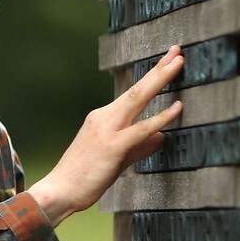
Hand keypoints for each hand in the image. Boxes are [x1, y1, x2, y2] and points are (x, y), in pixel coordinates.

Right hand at [27, 45, 184, 225]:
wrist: (59, 190)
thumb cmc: (83, 177)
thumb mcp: (117, 159)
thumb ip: (140, 146)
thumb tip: (163, 136)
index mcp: (102, 118)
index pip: (132, 92)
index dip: (152, 75)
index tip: (168, 59)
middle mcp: (104, 118)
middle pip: (137, 88)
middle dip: (159, 68)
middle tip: (177, 49)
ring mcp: (107, 130)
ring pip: (138, 99)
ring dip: (160, 79)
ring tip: (179, 63)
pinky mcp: (112, 146)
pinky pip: (141, 128)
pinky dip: (161, 116)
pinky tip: (178, 107)